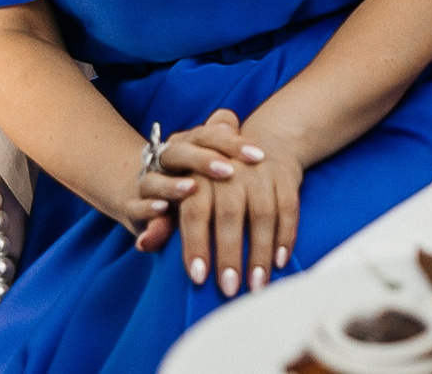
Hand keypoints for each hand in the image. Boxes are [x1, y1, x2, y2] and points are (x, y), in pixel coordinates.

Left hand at [132, 110, 300, 295]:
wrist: (260, 141)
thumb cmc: (211, 180)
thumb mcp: (183, 192)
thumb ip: (162, 220)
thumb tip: (143, 244)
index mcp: (197, 172)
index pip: (194, 210)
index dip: (195, 243)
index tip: (197, 277)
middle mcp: (230, 169)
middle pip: (230, 213)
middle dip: (230, 254)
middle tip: (229, 289)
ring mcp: (260, 171)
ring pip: (263, 212)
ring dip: (260, 251)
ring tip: (257, 285)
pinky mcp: (285, 174)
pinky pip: (288, 206)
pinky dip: (286, 235)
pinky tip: (280, 261)